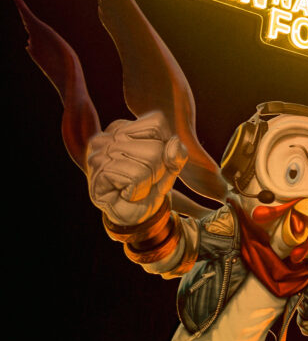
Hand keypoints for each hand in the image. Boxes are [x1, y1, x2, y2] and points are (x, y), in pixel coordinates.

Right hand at [86, 111, 186, 225]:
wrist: (133, 217)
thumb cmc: (150, 186)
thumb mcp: (170, 166)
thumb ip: (177, 153)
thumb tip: (174, 143)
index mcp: (123, 128)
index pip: (157, 123)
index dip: (165, 147)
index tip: (153, 164)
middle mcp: (106, 137)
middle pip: (157, 145)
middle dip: (159, 169)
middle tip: (144, 180)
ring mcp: (99, 155)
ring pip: (151, 158)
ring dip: (150, 181)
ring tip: (135, 187)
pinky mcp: (99, 173)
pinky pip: (137, 176)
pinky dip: (139, 190)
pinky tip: (126, 194)